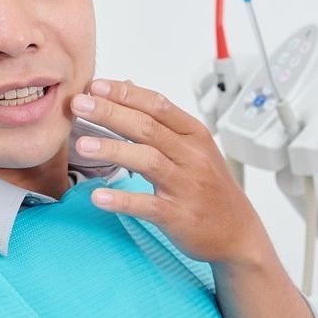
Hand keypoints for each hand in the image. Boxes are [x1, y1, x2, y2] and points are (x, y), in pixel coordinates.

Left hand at [71, 79, 267, 265]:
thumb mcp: (194, 148)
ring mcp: (186, 186)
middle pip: (148, 127)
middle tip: (79, 104)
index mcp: (194, 136)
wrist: (238, 232)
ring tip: (83, 145)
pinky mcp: (178, 216)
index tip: (96, 85)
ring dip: (113, 150)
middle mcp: (192, 157)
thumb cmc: (210, 188)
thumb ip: (161, 121)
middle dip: (111, 113)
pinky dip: (122, 200)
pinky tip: (99, 196)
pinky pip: (148, 206)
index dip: (126, 94)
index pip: (158, 106)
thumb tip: (126, 88)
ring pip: (148, 161)